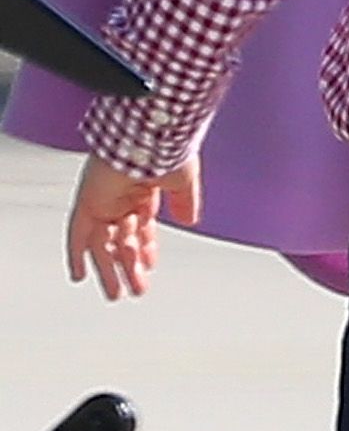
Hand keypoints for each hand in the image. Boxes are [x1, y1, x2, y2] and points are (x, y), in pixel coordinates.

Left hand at [66, 153, 201, 299]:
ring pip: (102, 243)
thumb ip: (186, 202)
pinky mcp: (88, 201)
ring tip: (115, 295)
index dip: (145, 248)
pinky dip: (76, 255)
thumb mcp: (184, 182)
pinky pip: (77, 234)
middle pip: (121, 240)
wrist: (148, 135)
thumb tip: (190, 221)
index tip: (148, 267)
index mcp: (144, 190)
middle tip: (133, 291)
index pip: (142, 227)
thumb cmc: (167, 150)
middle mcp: (121, 197)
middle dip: (127, 267)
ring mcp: (103, 200)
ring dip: (108, 270)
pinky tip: (78, 276)